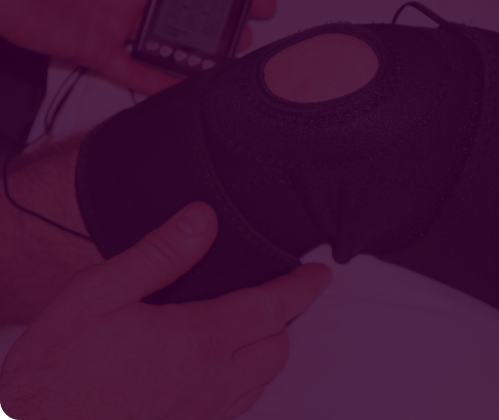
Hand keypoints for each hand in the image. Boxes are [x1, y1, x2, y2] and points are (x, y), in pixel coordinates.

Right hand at [0, 201, 331, 419]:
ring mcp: (201, 416)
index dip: (302, 287)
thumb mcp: (100, 293)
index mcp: (197, 342)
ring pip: (262, 378)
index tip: (321, 274)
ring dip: (267, 344)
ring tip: (253, 318)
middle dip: (285, 314)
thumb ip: (159, 254)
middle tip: (277, 289)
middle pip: (276, 346)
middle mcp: (210, 384)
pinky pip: (238, 403)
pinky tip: (221, 359)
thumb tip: (204, 218)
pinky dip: (246, 374)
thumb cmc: (58, 367)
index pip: (271, 308)